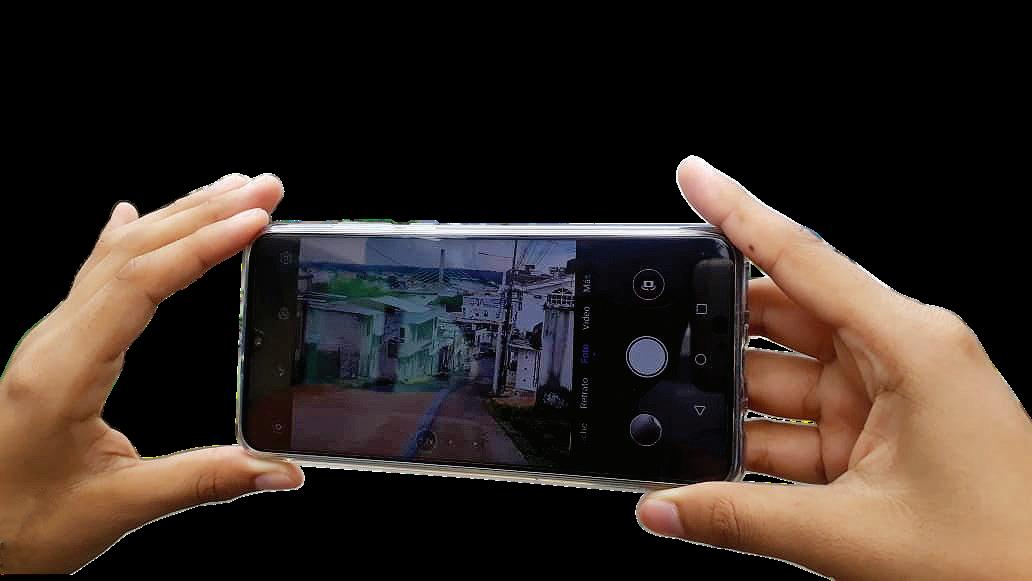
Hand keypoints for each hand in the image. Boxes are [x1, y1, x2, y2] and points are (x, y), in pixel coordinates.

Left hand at [0, 174, 303, 572]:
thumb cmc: (20, 524)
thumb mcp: (117, 508)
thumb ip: (205, 481)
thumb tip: (282, 470)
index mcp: (64, 371)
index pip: (142, 283)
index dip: (203, 245)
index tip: (254, 219)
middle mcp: (52, 341)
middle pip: (133, 252)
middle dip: (203, 212)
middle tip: (264, 189)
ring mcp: (50, 339)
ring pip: (115, 255)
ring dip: (176, 217)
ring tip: (230, 191)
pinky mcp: (55, 348)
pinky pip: (94, 274)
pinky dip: (125, 238)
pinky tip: (131, 214)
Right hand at [635, 157, 1031, 577]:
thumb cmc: (1001, 556)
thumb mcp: (854, 535)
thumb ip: (741, 519)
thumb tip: (664, 508)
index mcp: (910, 346)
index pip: (801, 261)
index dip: (739, 214)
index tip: (694, 177)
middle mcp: (899, 357)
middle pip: (783, 316)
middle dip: (715, 326)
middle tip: (652, 331)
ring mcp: (888, 398)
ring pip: (783, 376)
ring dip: (731, 399)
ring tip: (670, 413)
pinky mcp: (878, 438)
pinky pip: (797, 424)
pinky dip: (754, 441)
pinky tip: (712, 460)